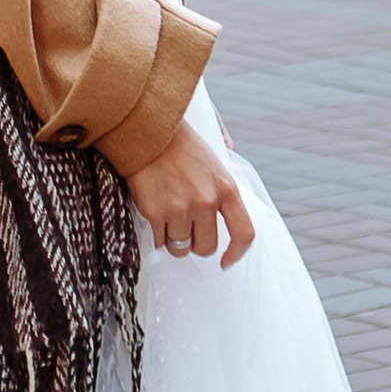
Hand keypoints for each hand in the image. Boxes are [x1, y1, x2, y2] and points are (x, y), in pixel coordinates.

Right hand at [124, 118, 254, 266]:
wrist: (147, 130)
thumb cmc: (179, 142)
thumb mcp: (214, 158)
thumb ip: (225, 183)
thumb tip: (232, 207)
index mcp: (227, 188)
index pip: (243, 233)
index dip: (236, 253)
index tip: (226, 261)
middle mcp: (206, 202)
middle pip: (207, 247)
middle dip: (197, 243)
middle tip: (188, 231)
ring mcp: (180, 209)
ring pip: (180, 248)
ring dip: (174, 240)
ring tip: (169, 221)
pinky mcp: (155, 212)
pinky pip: (158, 241)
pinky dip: (157, 234)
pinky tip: (155, 215)